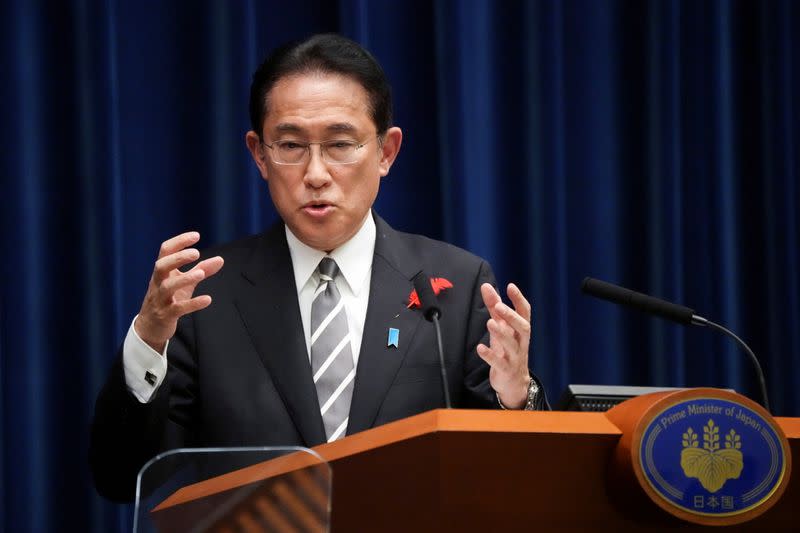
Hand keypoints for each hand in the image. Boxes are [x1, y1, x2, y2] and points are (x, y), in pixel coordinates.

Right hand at [134, 232, 223, 352]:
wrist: (150, 327)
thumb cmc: (169, 299)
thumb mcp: (184, 283)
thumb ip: (201, 270)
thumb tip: (220, 259)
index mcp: (162, 272)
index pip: (165, 251)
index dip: (179, 242)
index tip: (196, 236)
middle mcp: (158, 283)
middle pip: (161, 266)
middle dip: (177, 258)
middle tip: (196, 253)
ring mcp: (160, 300)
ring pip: (167, 287)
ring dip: (184, 279)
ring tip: (201, 274)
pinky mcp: (166, 315)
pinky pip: (178, 309)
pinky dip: (193, 304)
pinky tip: (207, 299)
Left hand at [476, 283, 531, 408]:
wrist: (514, 382)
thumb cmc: (508, 349)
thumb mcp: (502, 327)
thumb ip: (494, 307)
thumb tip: (486, 286)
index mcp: (521, 330)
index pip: (525, 312)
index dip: (519, 299)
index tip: (511, 286)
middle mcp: (521, 342)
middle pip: (522, 327)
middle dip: (511, 316)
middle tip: (499, 306)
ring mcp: (515, 357)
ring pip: (511, 344)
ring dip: (501, 333)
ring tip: (490, 322)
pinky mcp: (506, 370)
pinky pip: (499, 363)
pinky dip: (489, 355)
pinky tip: (480, 348)